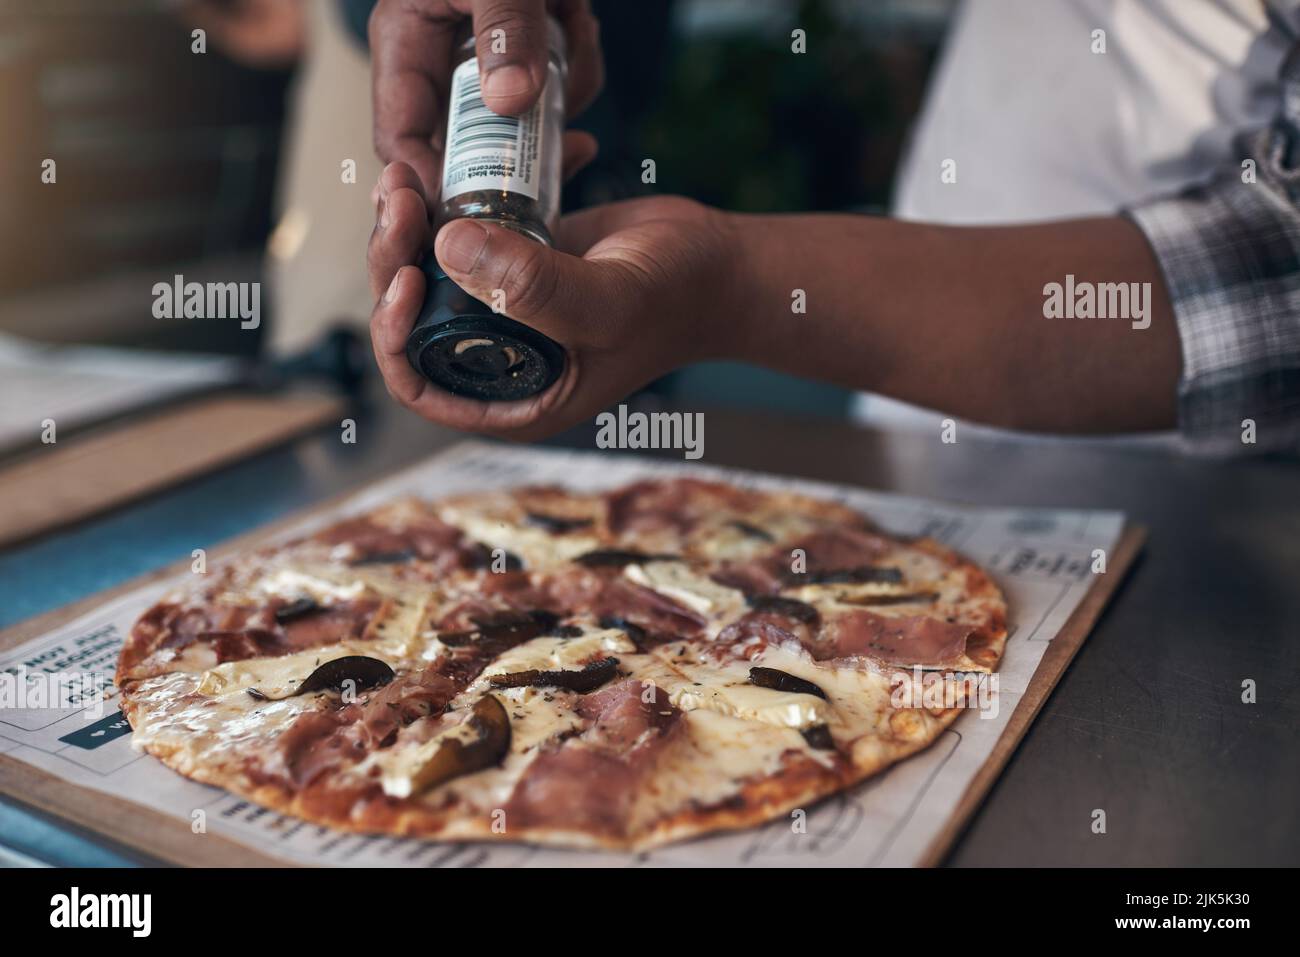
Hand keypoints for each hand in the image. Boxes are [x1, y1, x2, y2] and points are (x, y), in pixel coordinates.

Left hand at [368, 162, 738, 440]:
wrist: (719, 265)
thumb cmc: (675, 300)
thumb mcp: (607, 303)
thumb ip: (533, 288)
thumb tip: (446, 245)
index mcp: (512, 395)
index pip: (420, 382)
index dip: (394, 334)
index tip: (408, 276)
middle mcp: (498, 354)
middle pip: (412, 313)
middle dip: (394, 255)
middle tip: (399, 195)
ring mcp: (503, 304)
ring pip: (427, 267)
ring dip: (410, 219)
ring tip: (407, 174)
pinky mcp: (515, 258)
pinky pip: (463, 230)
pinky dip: (456, 192)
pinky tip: (472, 155)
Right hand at [369, 0, 603, 200]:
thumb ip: (504, 27)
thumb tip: (511, 104)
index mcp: (405, 44)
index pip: (402, 144)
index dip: (433, 187)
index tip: (481, 213)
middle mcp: (440, 62)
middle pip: (470, 147)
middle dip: (524, 141)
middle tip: (569, 141)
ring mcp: (485, 62)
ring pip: (524, 120)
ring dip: (562, 86)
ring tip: (570, 24)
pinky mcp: (525, 56)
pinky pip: (555, 88)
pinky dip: (579, 61)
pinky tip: (577, 16)